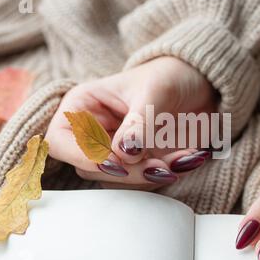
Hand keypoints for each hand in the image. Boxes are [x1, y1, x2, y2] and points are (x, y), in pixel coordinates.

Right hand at [46, 56, 215, 189]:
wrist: (199, 85)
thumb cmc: (169, 76)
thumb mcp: (153, 92)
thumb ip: (137, 123)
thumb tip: (124, 153)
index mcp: (84, 105)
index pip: (60, 140)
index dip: (83, 156)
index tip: (116, 161)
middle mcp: (94, 131)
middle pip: (90, 167)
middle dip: (126, 171)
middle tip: (159, 166)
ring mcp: (115, 150)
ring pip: (115, 180)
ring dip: (146, 177)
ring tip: (178, 160)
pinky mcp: (137, 163)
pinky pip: (140, 182)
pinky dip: (162, 176)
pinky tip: (185, 159)